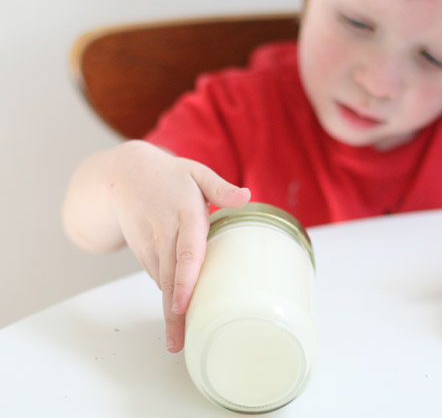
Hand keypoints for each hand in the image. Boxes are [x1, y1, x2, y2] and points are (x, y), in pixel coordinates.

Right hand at [108, 141, 249, 351]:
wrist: (122, 176)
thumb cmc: (168, 176)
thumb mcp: (196, 173)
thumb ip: (220, 187)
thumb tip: (246, 196)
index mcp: (184, 214)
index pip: (185, 251)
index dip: (184, 280)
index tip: (182, 305)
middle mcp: (165, 234)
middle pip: (169, 278)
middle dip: (173, 312)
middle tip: (179, 343)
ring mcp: (151, 246)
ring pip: (161, 284)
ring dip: (168, 313)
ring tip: (179, 341)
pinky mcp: (144, 254)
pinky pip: (158, 279)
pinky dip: (167, 299)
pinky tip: (178, 319)